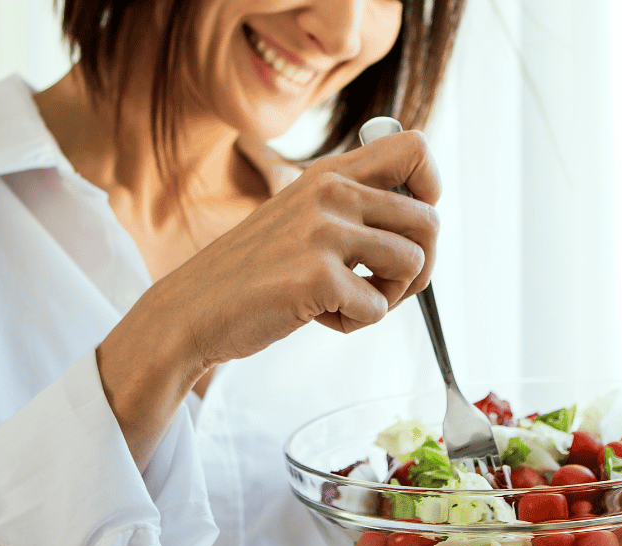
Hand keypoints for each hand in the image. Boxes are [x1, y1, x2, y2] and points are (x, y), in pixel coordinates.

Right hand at [122, 129, 439, 368]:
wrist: (191, 310)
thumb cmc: (252, 273)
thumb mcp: (298, 216)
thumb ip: (348, 205)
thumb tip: (422, 210)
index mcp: (329, 173)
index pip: (414, 147)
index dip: (430, 189)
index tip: (410, 227)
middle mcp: (330, 193)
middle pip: (429, 220)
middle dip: (420, 266)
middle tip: (383, 287)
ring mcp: (323, 233)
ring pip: (413, 265)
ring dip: (387, 298)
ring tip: (345, 301)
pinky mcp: (317, 277)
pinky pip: (378, 309)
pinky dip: (354, 323)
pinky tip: (316, 315)